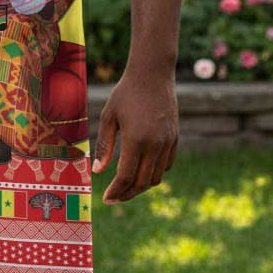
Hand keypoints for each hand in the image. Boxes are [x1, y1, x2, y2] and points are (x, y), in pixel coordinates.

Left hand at [92, 67, 177, 203]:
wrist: (153, 74)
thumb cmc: (126, 93)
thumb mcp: (109, 116)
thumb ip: (104, 145)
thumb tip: (98, 172)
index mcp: (136, 140)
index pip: (126, 176)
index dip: (115, 191)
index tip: (105, 198)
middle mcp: (155, 145)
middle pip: (142, 183)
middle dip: (127, 194)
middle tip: (114, 198)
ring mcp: (167, 143)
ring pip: (156, 177)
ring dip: (141, 186)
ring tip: (126, 186)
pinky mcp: (174, 138)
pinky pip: (166, 165)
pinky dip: (154, 173)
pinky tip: (141, 170)